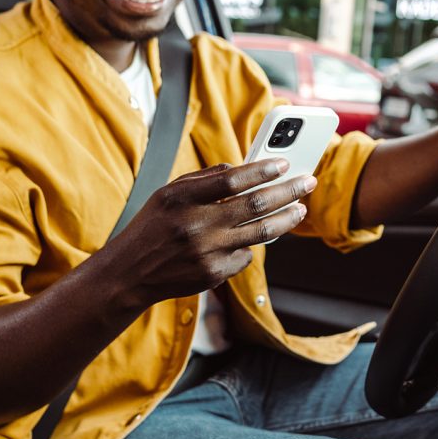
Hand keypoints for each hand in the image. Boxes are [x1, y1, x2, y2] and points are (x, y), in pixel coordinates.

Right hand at [100, 159, 313, 309]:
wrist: (129, 272)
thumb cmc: (154, 226)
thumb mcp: (168, 194)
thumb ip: (204, 179)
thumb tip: (242, 168)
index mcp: (181, 198)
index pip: (231, 179)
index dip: (262, 170)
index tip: (284, 164)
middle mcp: (194, 225)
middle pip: (255, 205)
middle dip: (288, 191)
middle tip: (308, 182)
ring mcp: (206, 252)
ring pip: (261, 233)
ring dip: (287, 219)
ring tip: (300, 209)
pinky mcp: (213, 274)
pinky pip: (245, 256)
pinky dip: (252, 245)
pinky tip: (253, 238)